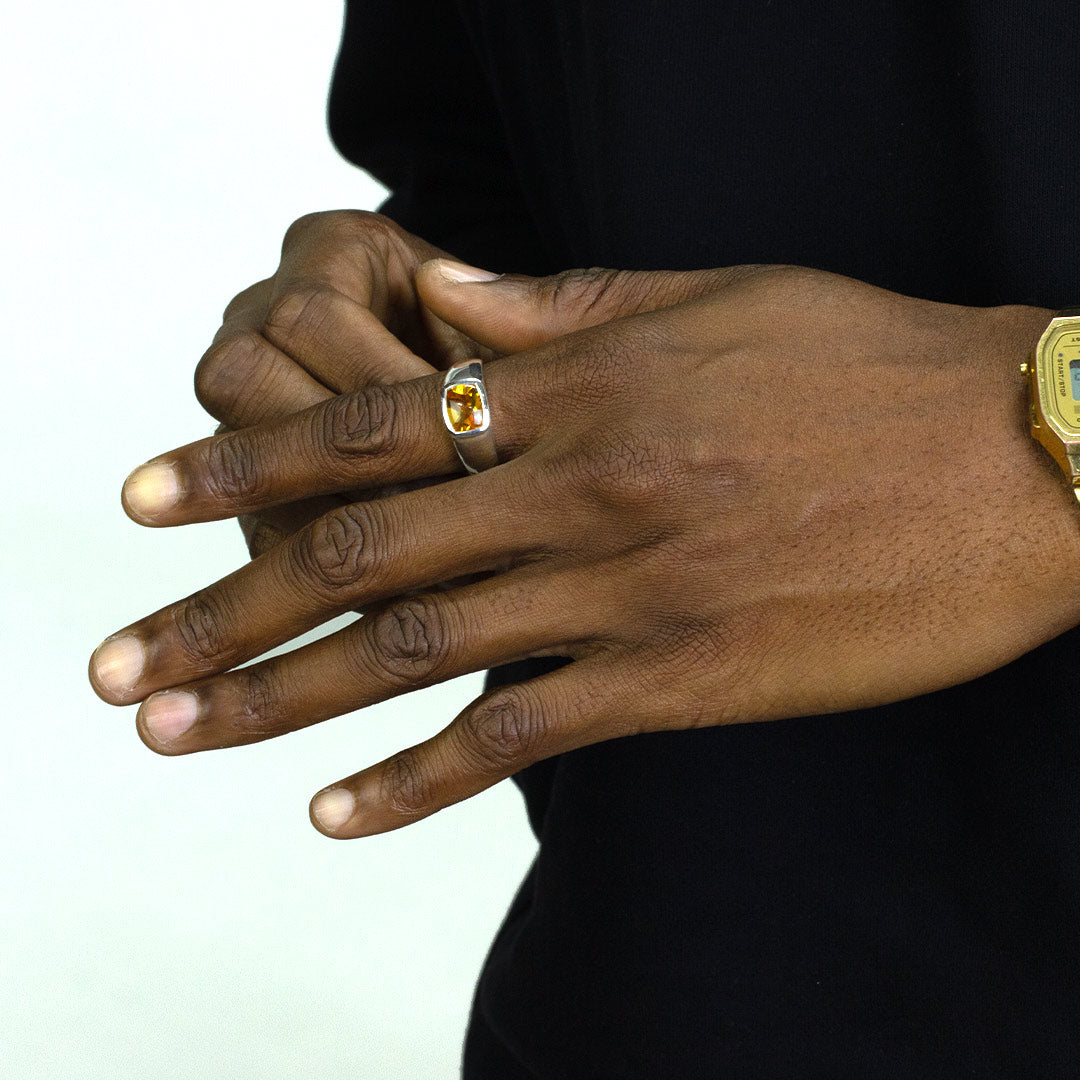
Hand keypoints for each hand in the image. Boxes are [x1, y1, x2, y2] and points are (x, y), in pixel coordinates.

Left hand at [90, 265, 1072, 838]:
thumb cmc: (869, 362)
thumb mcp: (710, 296)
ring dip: (282, 697)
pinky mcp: (683, 678)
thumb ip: (556, 304)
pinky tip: (335, 814)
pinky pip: (521, 737)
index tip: (150, 495)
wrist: (1018, 457)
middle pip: (359, 546)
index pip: (367, 422)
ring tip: (179, 733)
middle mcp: (580, 487)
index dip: (245, 459)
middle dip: (224, 601)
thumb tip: (434, 291)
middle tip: (119, 658)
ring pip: (415, 646)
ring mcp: (626, 589)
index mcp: (579, 387)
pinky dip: (418, 779)